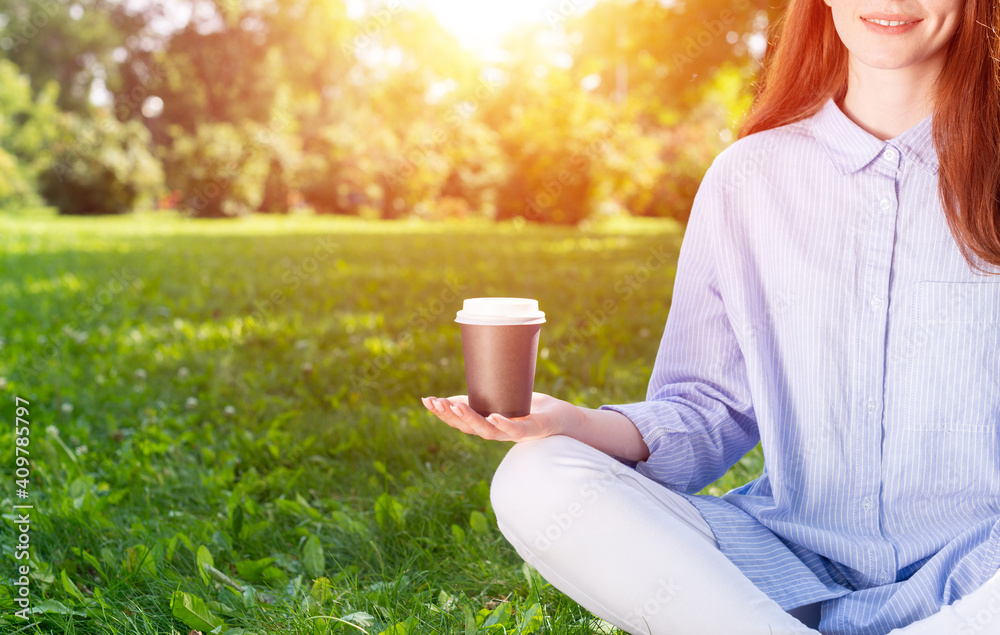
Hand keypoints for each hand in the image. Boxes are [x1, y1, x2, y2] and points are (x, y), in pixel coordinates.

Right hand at [420, 393, 581, 442]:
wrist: (561, 417)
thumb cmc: (531, 408)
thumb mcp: (501, 400)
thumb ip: (480, 400)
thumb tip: (452, 397)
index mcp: (486, 425)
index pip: (458, 421)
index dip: (442, 412)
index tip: (426, 400)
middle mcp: (496, 432)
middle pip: (467, 427)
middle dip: (449, 415)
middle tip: (435, 402)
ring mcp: (512, 433)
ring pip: (487, 431)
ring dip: (470, 419)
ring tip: (456, 405)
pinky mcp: (531, 431)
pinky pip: (515, 431)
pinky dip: (503, 425)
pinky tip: (493, 417)